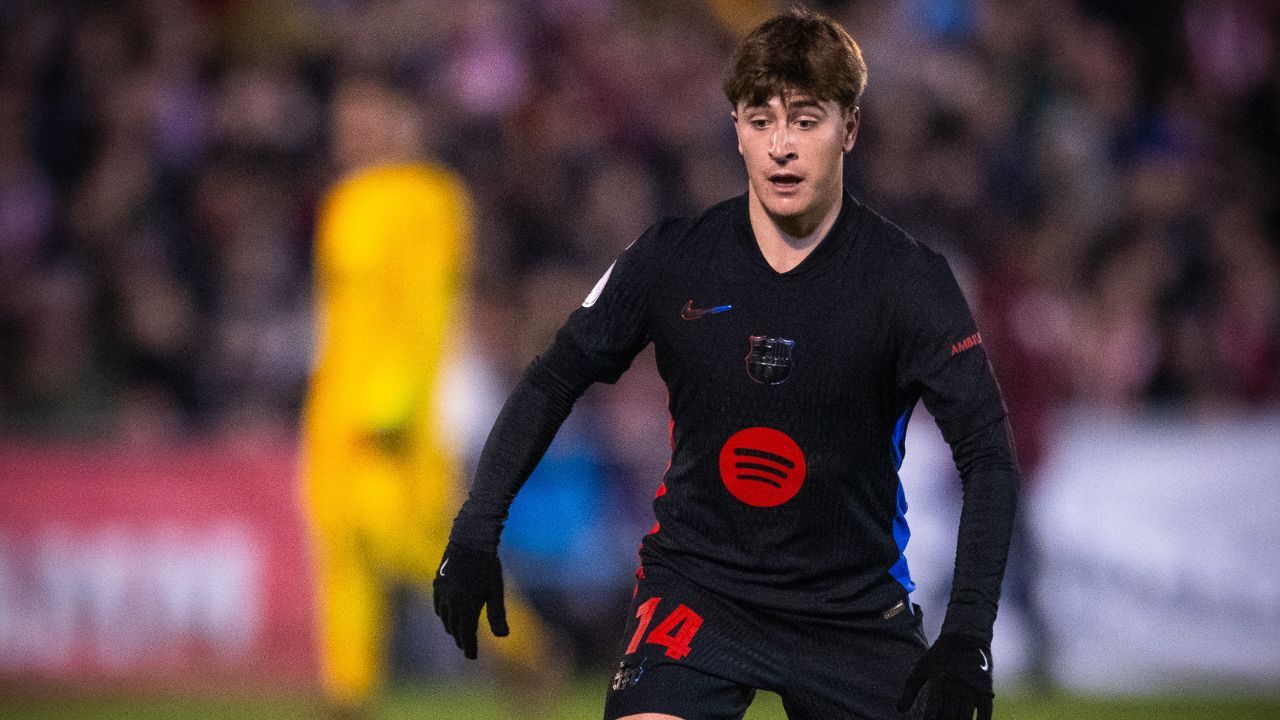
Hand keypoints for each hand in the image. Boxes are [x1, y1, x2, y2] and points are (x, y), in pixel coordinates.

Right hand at [432, 542, 508, 658]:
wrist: (469, 541)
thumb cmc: (486, 566)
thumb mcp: (496, 591)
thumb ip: (497, 614)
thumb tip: (503, 636)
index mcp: (466, 608)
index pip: (466, 635)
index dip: (470, 647)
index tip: (472, 657)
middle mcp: (451, 604)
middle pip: (455, 628)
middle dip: (461, 639)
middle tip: (466, 647)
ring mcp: (442, 594)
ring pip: (444, 618)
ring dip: (451, 628)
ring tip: (457, 633)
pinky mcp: (437, 583)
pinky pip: (437, 605)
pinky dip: (441, 614)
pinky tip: (444, 614)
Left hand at [896, 633, 993, 719]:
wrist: (965, 638)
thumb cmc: (938, 656)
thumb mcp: (921, 669)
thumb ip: (909, 691)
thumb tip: (899, 710)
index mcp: (940, 680)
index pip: (934, 708)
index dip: (930, 719)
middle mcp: (957, 686)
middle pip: (950, 715)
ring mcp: (973, 689)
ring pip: (966, 716)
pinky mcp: (986, 689)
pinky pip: (986, 711)